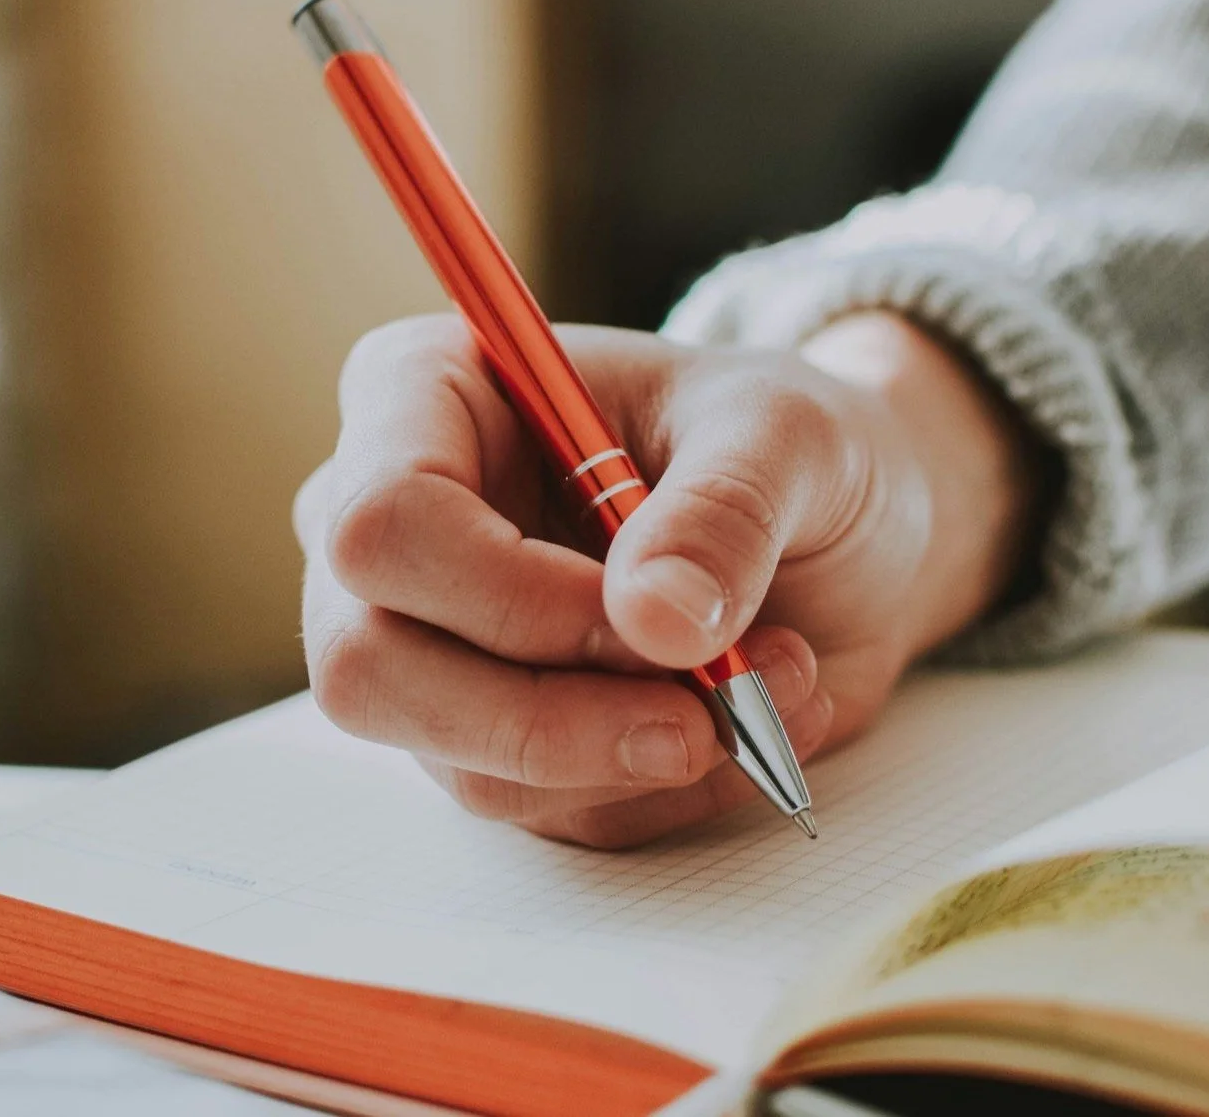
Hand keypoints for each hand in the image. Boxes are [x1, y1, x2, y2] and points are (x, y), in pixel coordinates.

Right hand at [294, 310, 1041, 846]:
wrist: (838, 528)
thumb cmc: (784, 444)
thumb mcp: (789, 435)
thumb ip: (724, 511)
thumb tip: (657, 621)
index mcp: (423, 395)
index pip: (382, 523)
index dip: (507, 596)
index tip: (654, 620)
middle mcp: (392, 529)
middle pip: (370, 667)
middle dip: (551, 717)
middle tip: (705, 714)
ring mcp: (424, 645)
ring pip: (461, 762)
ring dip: (636, 752)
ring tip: (774, 680)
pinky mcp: (485, 739)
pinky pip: (544, 811)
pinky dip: (663, 787)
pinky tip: (748, 717)